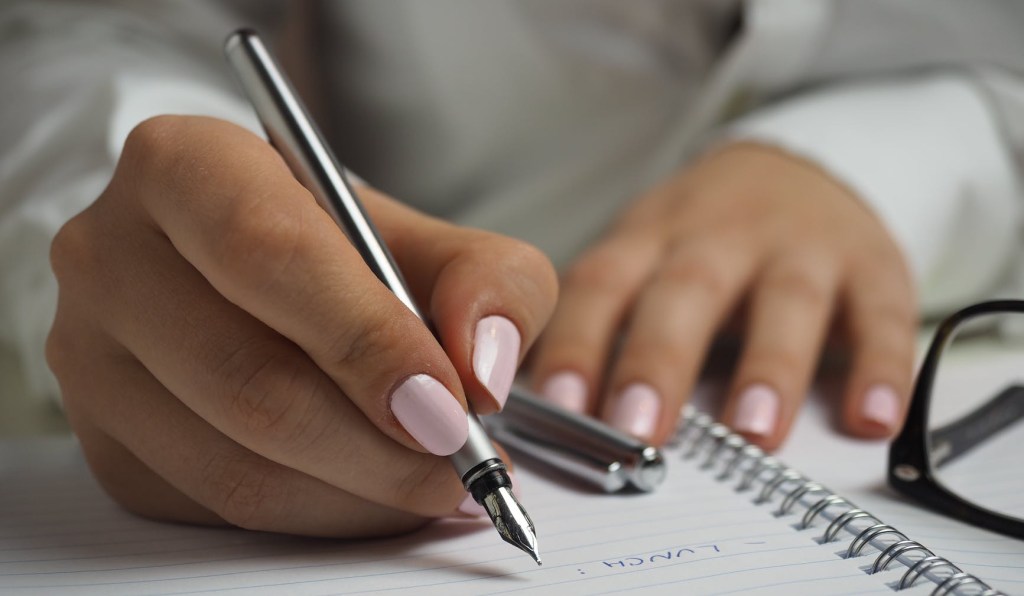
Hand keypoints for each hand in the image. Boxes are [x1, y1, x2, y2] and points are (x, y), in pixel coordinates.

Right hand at [47, 116, 556, 536]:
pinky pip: (218, 508)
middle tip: (461, 462)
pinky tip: (372, 490)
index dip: (366, 339)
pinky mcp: (106, 442)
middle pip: (248, 378)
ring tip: (434, 482)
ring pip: (234, 463)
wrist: (261, 278)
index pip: (269, 254)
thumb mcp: (434, 239)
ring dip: (359, 493)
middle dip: (378, 444)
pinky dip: (319, 515)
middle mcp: (113, 255)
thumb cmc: (346, 251)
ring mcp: (91, 357)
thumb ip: (489, 282)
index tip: (448, 404)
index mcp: (184, 166)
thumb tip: (483, 370)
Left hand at [530, 142, 916, 449]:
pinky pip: (882, 315)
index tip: (557, 407)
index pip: (602, 285)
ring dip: (769, 367)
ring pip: (786, 301)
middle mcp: (721, 236)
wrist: (800, 167)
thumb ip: (603, 322)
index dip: (577, 343)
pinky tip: (871, 418)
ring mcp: (800, 247)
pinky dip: (881, 367)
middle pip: (686, 291)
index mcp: (651, 238)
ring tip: (753, 433)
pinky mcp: (872, 265)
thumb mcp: (644, 255)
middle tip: (638, 429)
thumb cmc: (702, 238)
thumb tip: (543, 412)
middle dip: (659, 360)